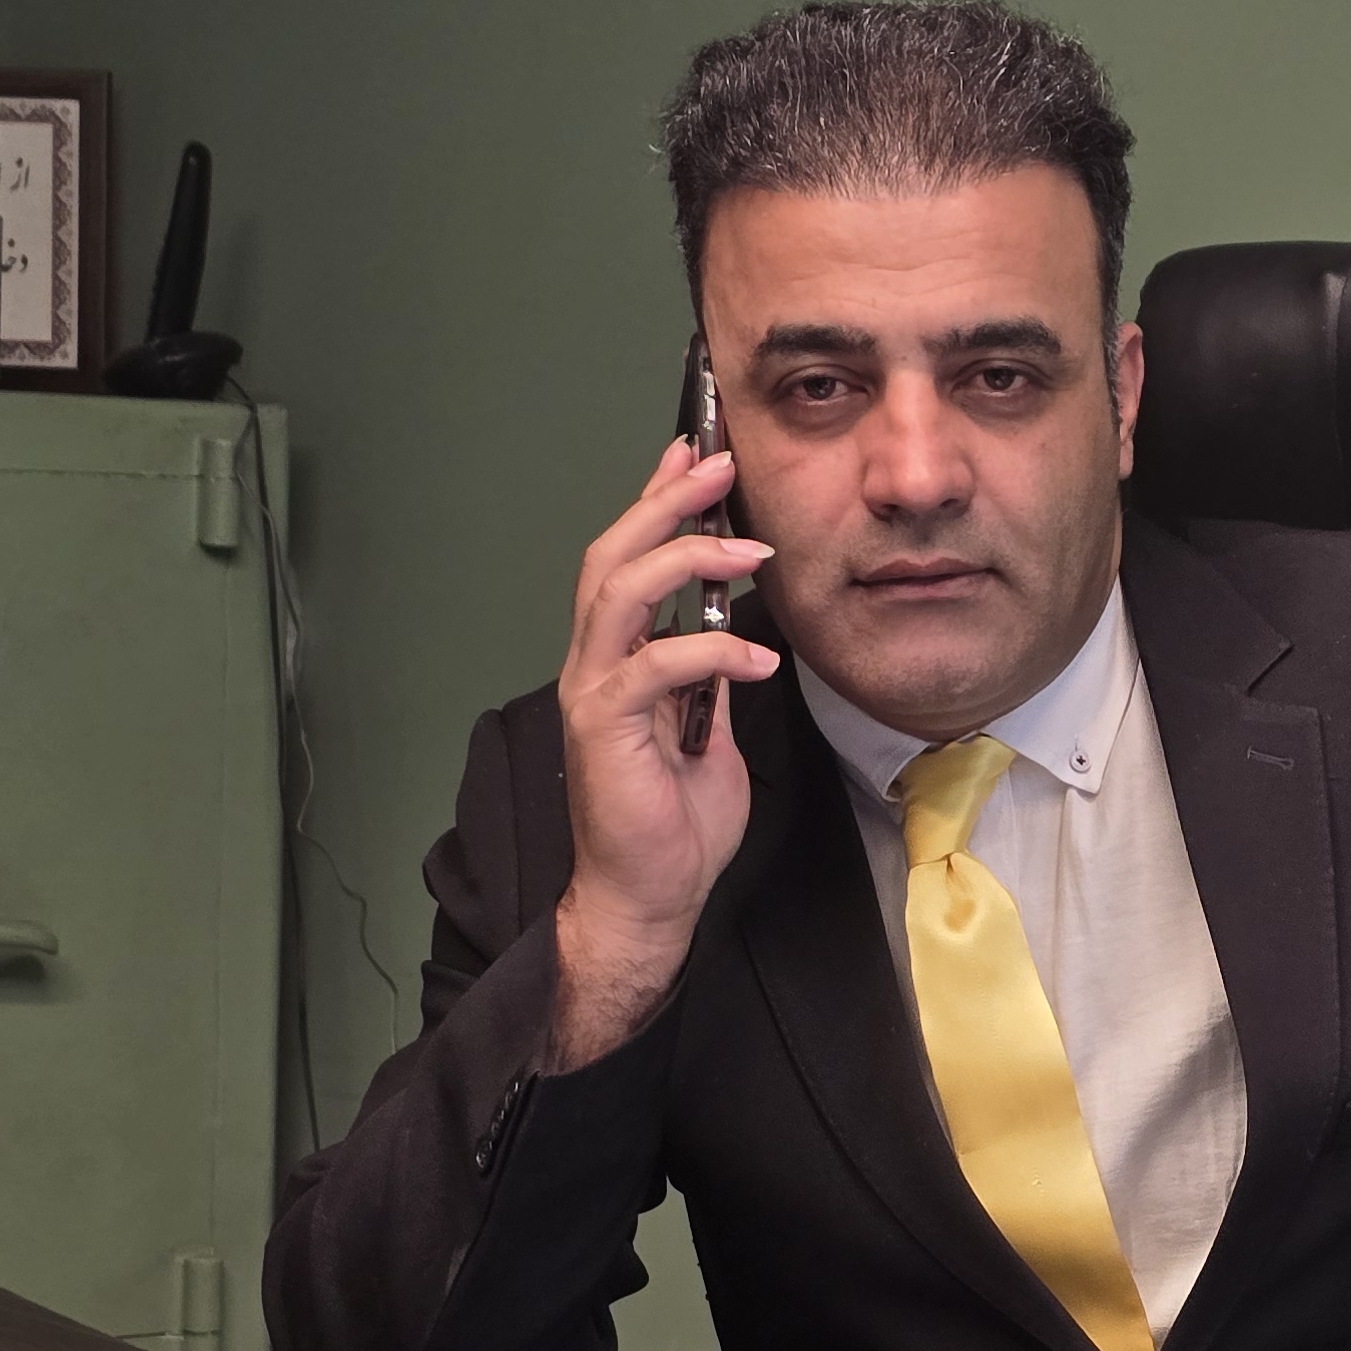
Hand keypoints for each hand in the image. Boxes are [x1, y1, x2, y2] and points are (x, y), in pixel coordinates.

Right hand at [545, 435, 777, 1068]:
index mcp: (616, 660)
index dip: (657, 502)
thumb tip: (735, 629)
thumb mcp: (712, 731)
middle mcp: (593, 666)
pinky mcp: (604, 730)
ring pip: (618, 594)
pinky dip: (709, 651)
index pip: (628, 560)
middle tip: (718, 464)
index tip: (696, 453)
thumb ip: (712, 677)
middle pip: (611, 557)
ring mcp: (592, 695)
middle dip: (665, 503)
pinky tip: (758, 656)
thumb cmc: (675, 823)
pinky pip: (654, 668)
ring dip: (684, 558)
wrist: (650, 897)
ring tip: (749, 545)